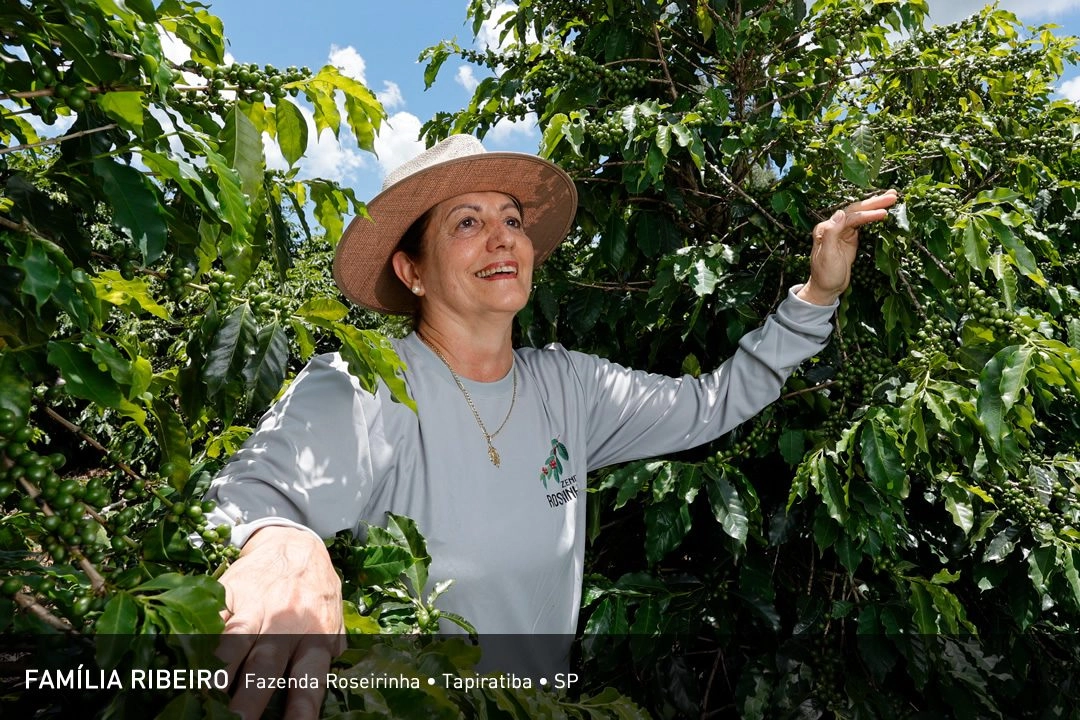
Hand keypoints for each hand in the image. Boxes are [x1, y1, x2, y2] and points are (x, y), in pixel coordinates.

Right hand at [217, 526, 344, 719]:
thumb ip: (332, 648)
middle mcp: (286, 626)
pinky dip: (198, 642)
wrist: (293, 542)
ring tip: (205, 699)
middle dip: (248, 702)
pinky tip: (186, 662)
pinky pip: (211, 622)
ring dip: (218, 676)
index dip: (299, 710)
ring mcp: (255, 610)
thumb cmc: (316, 587)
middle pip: (264, 671)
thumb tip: (331, 680)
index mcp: (316, 636)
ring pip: (233, 647)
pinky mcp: (229, 596)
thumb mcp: (334, 617)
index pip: (308, 681)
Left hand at [797, 189, 898, 305]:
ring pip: (860, 214)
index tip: (883, 213)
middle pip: (855, 210)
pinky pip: (862, 223)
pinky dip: (873, 216)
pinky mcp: (849, 237)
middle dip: (874, 203)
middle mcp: (833, 226)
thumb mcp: (827, 255)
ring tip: (892, 197)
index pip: (849, 217)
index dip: (867, 214)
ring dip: (875, 205)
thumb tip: (840, 213)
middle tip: (892, 195)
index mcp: (825, 228)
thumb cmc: (825, 274)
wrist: (826, 288)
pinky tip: (883, 210)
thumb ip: (831, 233)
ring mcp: (842, 231)